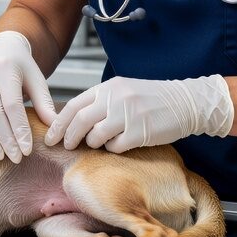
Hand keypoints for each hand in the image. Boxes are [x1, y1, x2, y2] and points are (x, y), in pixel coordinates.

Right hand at [0, 31, 57, 162]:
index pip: (12, 105)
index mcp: (7, 69)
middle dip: (5, 139)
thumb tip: (55, 128)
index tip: (26, 150)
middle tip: (15, 158)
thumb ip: (44, 103)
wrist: (0, 46)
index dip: (19, 130)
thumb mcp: (36, 79)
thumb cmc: (21, 67)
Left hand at [44, 75, 233, 153]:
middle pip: (80, 121)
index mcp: (109, 87)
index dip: (59, 123)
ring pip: (95, 136)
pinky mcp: (140, 132)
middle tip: (66, 145)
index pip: (75, 105)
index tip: (51, 136)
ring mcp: (129, 115)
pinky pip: (115, 147)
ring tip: (98, 143)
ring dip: (92, 143)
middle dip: (69, 136)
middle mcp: (117, 99)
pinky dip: (112, 149)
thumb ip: (100, 101)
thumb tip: (73, 119)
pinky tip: (119, 145)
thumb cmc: (152, 99)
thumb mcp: (123, 90)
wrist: (185, 102)